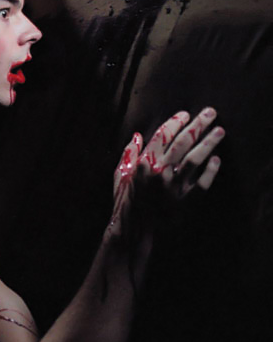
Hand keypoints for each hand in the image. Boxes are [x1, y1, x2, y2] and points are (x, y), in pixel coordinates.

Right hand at [110, 108, 224, 237]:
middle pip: (183, 142)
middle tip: (210, 113)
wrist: (134, 228)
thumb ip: (129, 153)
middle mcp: (160, 171)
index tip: (185, 114)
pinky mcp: (186, 200)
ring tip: (220, 131)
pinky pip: (203, 182)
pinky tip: (217, 159)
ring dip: (209, 143)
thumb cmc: (125, 200)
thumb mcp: (120, 173)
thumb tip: (138, 135)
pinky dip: (211, 170)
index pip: (162, 135)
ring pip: (195, 159)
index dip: (175, 122)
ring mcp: (174, 185)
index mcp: (144, 162)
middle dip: (198, 125)